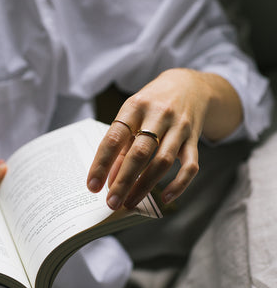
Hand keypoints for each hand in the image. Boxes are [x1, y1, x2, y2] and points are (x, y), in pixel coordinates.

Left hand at [87, 68, 242, 209]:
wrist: (190, 85)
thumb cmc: (152, 103)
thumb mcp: (132, 113)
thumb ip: (121, 143)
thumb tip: (109, 177)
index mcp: (135, 106)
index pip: (114, 138)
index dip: (101, 164)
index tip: (92, 186)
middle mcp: (158, 115)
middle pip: (139, 153)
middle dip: (124, 181)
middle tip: (112, 203)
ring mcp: (179, 127)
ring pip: (163, 162)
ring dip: (145, 186)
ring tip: (130, 202)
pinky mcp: (194, 138)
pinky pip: (190, 166)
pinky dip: (179, 185)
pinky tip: (165, 198)